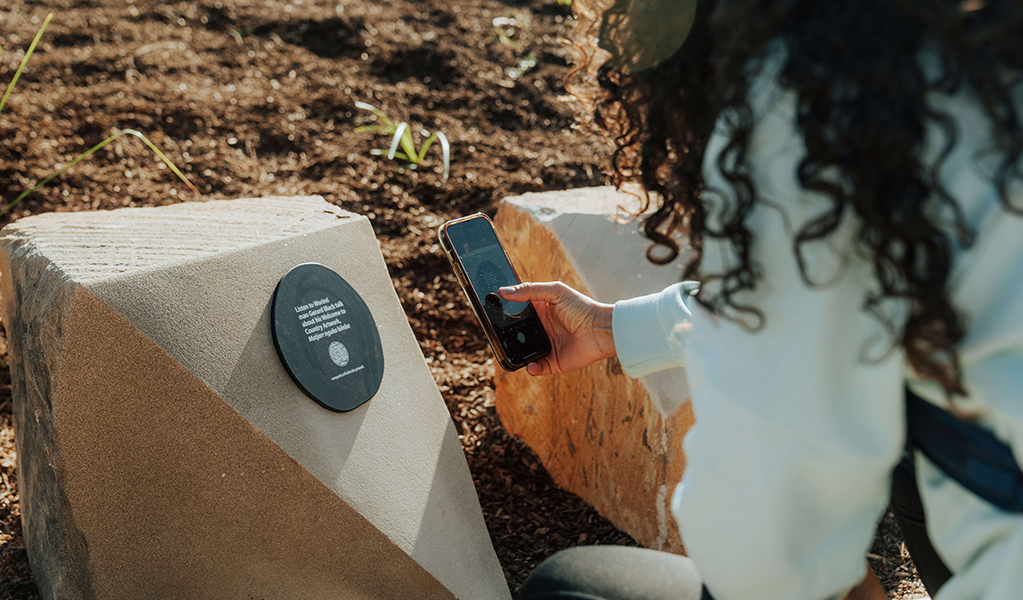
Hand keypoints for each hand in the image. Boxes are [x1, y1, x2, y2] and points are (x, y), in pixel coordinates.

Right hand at [499, 282, 614, 375]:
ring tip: (510, 351)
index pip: (518, 313)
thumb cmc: (581, 307)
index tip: (492, 313)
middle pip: (519, 334)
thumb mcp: (555, 292)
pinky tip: (529, 364)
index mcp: (540, 312)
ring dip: (517, 353)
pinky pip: (537, 367)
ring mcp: (547, 346)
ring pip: (525, 352)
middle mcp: (542, 330)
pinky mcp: (554, 362)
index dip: (506, 314)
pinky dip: (531, 368)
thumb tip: (504, 291)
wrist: (600, 329)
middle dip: (508, 336)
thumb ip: (529, 290)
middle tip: (497, 334)